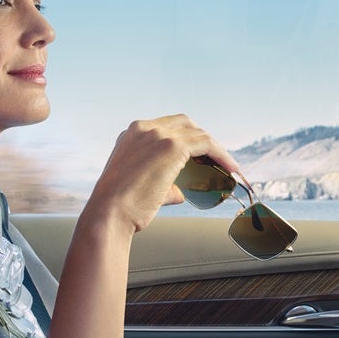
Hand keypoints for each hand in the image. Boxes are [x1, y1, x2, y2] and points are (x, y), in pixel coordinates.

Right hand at [83, 114, 238, 234]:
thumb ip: (162, 185)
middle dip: (201, 139)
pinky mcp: (171, 146)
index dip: (186, 139)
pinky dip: (220, 154)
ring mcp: (157, 134)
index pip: (166, 127)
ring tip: (226, 166)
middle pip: (184, 123)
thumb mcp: (139, 188)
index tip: (199, 156)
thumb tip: (178, 193)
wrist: (109, 214)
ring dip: (214, 148)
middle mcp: (143, 128)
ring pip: (197, 132)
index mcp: (132, 134)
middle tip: (214, 160)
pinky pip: (205, 144)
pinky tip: (229, 168)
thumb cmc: (120, 208)